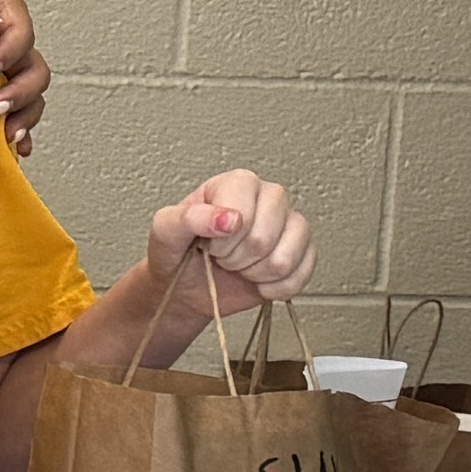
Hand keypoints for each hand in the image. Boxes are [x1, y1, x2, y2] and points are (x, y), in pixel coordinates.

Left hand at [144, 168, 313, 341]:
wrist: (188, 285)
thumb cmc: (179, 252)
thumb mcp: (166, 231)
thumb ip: (188, 218)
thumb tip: (228, 217)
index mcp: (237, 183)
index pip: (242, 213)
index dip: (222, 239)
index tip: (208, 243)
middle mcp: (268, 198)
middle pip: (264, 238)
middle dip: (236, 258)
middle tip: (221, 256)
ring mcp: (290, 224)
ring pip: (284, 259)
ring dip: (255, 274)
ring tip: (239, 266)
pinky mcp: (305, 251)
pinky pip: (301, 275)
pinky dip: (274, 288)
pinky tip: (257, 280)